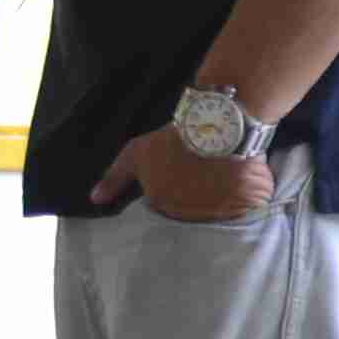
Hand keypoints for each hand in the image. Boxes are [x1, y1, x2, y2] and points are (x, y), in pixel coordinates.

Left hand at [91, 128, 272, 223]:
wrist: (216, 124)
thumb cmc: (174, 137)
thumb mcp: (137, 153)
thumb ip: (115, 178)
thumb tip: (95, 200)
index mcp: (160, 202)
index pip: (164, 206)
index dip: (174, 189)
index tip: (182, 175)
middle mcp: (185, 213)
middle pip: (188, 212)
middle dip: (193, 197)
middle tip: (202, 173)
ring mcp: (215, 212)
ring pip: (215, 213)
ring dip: (218, 201)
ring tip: (221, 176)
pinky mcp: (243, 207)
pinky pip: (243, 212)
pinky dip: (244, 202)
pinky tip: (241, 184)